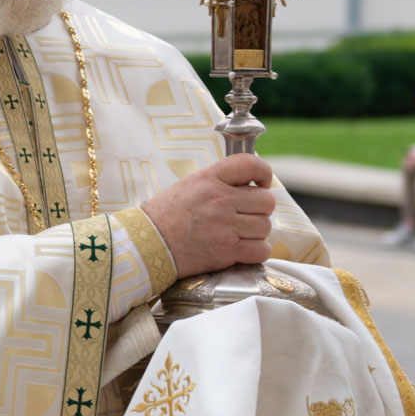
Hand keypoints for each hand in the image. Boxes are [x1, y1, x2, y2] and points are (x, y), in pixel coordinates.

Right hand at [140, 154, 277, 277]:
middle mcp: (220, 200)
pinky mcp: (227, 251)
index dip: (263, 174)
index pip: (251, 164)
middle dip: (259, 209)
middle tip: (244, 216)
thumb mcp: (189, 185)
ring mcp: (225, 226)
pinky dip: (256, 251)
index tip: (260, 184)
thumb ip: (219, 180)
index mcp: (210, 179)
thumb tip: (250, 183)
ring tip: (238, 234)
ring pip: (265, 226)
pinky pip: (261, 249)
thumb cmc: (167, 215)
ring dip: (256, 232)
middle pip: (266, 200)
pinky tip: (242, 250)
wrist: (148, 244)